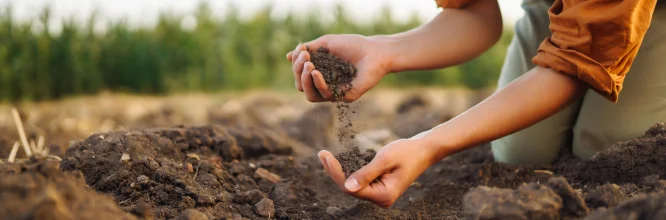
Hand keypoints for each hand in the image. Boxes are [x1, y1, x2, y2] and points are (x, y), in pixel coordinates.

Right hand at [286, 34, 391, 101]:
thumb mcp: (326, 43)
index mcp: (320, 72)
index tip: (302, 50)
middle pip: (301, 86)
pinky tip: (316, 72)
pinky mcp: (343, 97)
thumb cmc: (352, 45)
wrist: (375, 51)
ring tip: (309, 66)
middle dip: (298, 72)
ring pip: (309, 95)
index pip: (300, 74)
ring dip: (304, 80)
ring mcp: (334, 92)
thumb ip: (308, 49)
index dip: (296, 64)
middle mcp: (325, 84)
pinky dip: (318, 83)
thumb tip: (288, 56)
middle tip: (305, 58)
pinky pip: (324, 95)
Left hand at [317, 138, 438, 207]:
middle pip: (350, 188)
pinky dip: (349, 170)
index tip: (325, 156)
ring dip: (340, 170)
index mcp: (383, 196)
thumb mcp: (385, 159)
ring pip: (352, 185)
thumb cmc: (407, 152)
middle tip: (321, 154)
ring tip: (325, 155)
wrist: (424, 150)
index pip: (351, 188)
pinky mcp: (378, 187)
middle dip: (335, 171)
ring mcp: (380, 194)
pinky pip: (359, 181)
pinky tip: (338, 160)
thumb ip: (366, 173)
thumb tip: (347, 187)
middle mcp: (381, 199)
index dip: (336, 173)